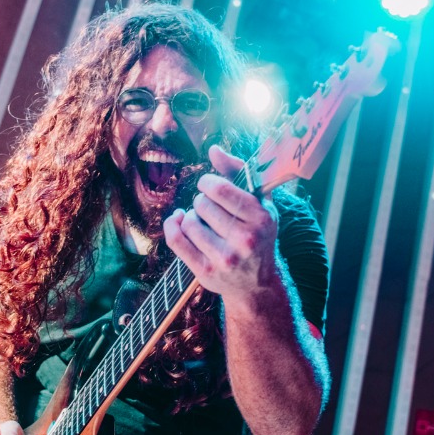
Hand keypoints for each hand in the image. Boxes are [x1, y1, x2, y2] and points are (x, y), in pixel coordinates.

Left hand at [164, 145, 278, 302]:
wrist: (256, 285)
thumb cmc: (257, 235)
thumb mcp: (260, 203)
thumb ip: (238, 172)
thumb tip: (214, 149)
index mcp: (261, 218)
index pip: (220, 188)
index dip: (207, 183)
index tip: (209, 187)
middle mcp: (245, 239)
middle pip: (202, 203)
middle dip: (201, 201)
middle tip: (210, 210)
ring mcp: (224, 258)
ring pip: (188, 221)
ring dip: (190, 217)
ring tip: (202, 223)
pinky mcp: (205, 272)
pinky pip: (176, 240)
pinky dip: (172, 226)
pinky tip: (178, 221)